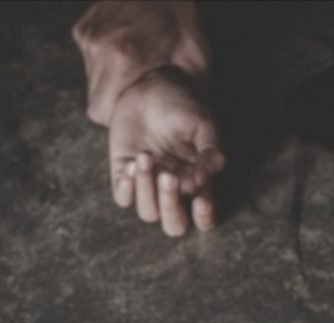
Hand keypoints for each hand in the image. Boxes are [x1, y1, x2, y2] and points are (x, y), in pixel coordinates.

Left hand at [108, 66, 224, 235]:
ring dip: (146, 189)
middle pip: (174, 224)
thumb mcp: (203, 125)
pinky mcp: (124, 174)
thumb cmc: (182, 107)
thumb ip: (210, 151)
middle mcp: (174, 190)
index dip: (203, 217)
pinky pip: (123, 198)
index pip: (204, 217)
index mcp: (199, 183)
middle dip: (170, 206)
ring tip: (146, 157)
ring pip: (148, 212)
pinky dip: (126, 188)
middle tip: (168, 176)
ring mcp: (148, 185)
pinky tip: (132, 165)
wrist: (149, 87)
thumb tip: (206, 178)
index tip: (201, 200)